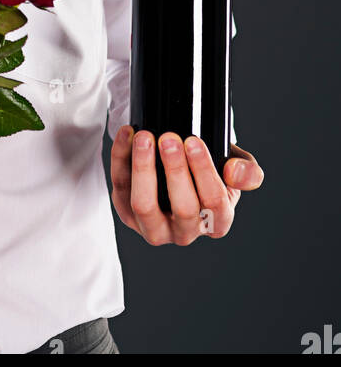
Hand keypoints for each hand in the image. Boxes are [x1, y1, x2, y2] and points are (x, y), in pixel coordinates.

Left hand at [111, 126, 262, 243]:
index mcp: (217, 222)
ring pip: (145, 206)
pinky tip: (127, 134)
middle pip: (182, 208)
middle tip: (169, 138)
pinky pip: (120, 188)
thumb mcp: (234, 167)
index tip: (193, 141)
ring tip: (144, 137)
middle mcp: (186, 232)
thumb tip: (234, 173)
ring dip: (143, 169)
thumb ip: (247, 172)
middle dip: (175, 170)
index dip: (204, 172)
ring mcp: (154, 227)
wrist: (182, 167)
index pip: (214, 203)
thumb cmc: (211, 170)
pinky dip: (120, 158)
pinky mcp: (127, 214)